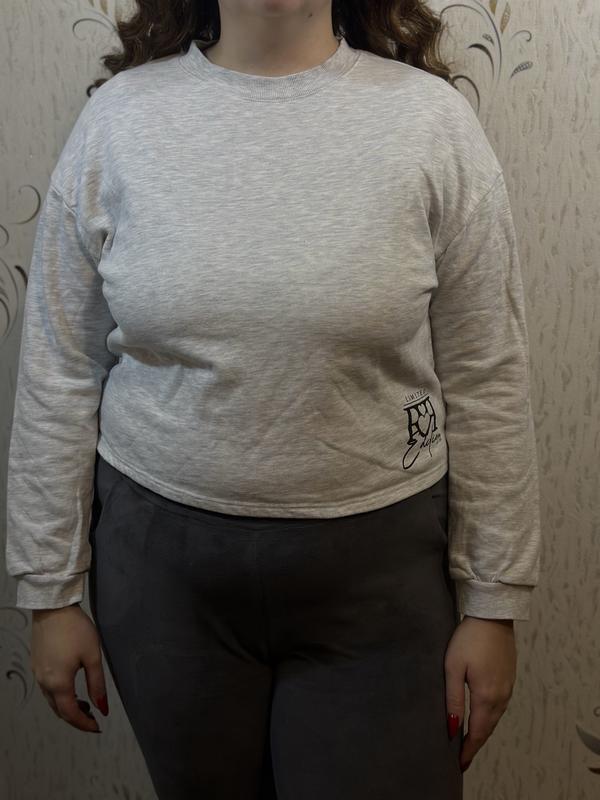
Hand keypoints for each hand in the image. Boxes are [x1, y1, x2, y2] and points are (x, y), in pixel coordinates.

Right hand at [31, 604, 108, 733]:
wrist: (53, 608)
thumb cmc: (76, 629)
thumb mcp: (92, 656)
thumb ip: (97, 684)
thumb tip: (102, 708)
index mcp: (58, 683)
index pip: (70, 713)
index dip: (84, 724)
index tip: (98, 727)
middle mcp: (44, 682)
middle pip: (59, 710)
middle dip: (76, 717)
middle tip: (93, 717)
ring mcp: (38, 674)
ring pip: (51, 700)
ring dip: (67, 707)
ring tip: (85, 704)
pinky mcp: (37, 664)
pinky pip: (47, 689)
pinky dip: (59, 695)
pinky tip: (71, 688)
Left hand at [445, 615, 516, 771]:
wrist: (492, 616)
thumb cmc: (468, 639)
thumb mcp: (453, 667)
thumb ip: (453, 699)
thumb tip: (452, 728)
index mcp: (486, 697)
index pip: (477, 732)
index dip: (468, 750)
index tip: (459, 763)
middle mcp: (501, 697)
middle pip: (488, 728)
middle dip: (475, 744)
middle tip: (462, 757)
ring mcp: (508, 688)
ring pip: (495, 718)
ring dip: (483, 731)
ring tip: (469, 741)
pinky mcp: (509, 679)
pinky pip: (500, 707)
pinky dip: (490, 718)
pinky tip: (482, 718)